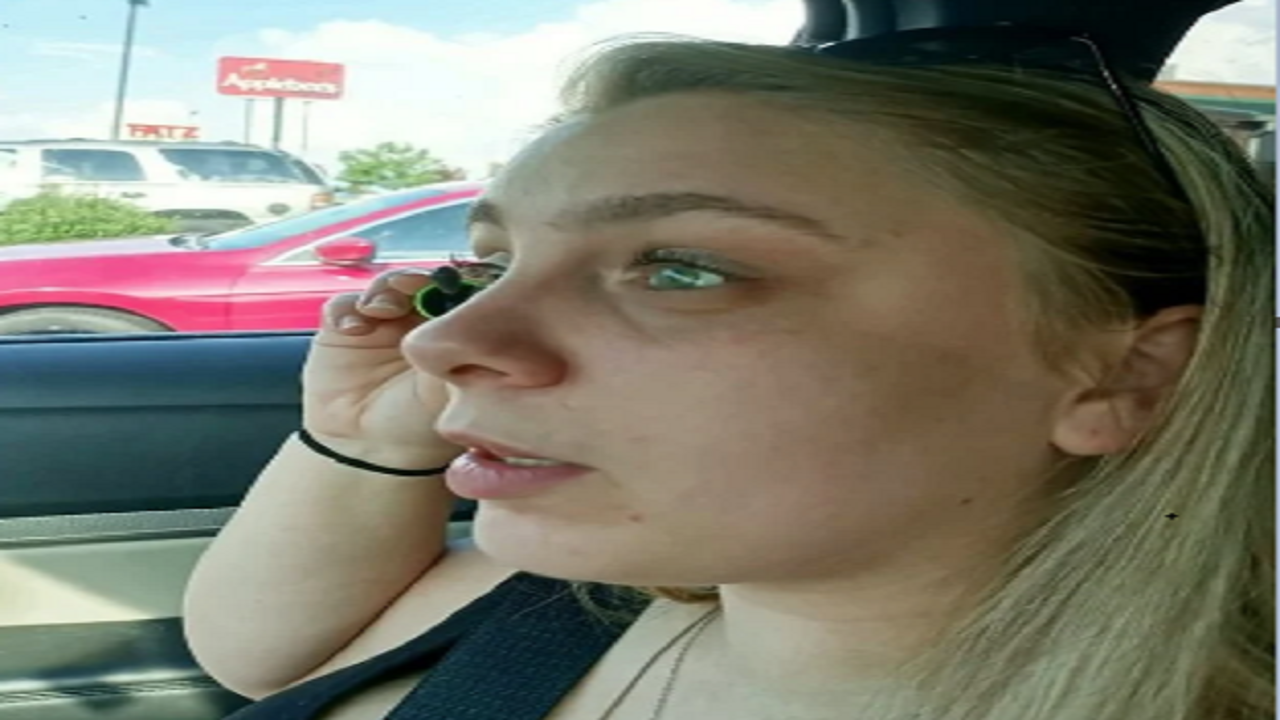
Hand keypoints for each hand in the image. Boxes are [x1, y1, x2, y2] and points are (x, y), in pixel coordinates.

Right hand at [301, 268, 463, 468]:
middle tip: (413, 287)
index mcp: (448, 330)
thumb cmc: (422, 426)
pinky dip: (346, 310)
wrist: (370, 453)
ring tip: (380, 308)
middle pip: (417, 280)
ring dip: (383, 289)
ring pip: (382, 285)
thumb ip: (464, 350)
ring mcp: (377, 323)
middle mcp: (414, 321)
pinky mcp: (340, 331)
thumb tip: (479, 316)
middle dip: (415, 279)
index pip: (454, 290)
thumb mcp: (455, 388)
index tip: (452, 287)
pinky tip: (352, 328)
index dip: (452, 283)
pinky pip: (341, 306)